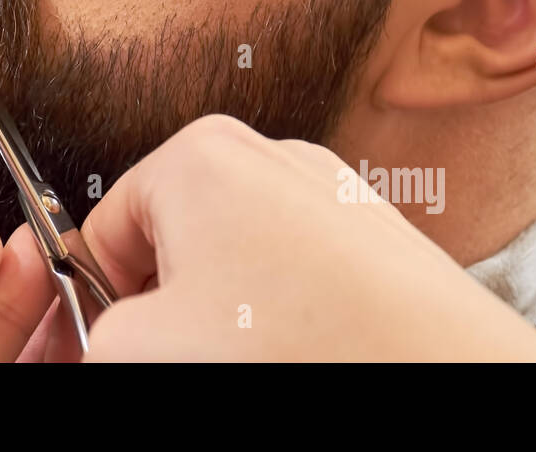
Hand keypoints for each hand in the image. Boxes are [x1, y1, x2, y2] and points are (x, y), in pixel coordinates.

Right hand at [73, 115, 535, 361]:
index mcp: (198, 155)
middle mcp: (266, 155)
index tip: (99, 345)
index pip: (101, 231)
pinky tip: (296, 352)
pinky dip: (281, 312)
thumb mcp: (146, 349)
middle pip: (171, 241)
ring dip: (221, 313)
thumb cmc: (311, 350)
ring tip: (248, 356)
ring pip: (234, 260)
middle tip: (178, 356)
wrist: (445, 379)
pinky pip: (294, 270)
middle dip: (162, 305)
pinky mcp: (370, 234)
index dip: (90, 302)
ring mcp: (326, 191)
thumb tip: (104, 340)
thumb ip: (97, 335)